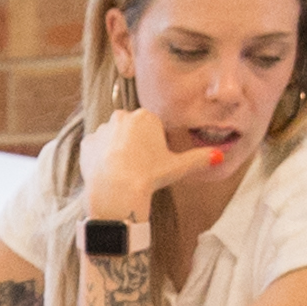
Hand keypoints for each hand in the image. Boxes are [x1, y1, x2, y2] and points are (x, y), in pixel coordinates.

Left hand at [82, 103, 237, 221]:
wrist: (117, 189)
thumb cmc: (149, 175)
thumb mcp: (177, 167)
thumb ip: (199, 159)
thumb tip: (219, 156)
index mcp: (145, 116)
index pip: (151, 127)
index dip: (154, 146)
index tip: (153, 161)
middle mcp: (122, 116)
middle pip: (131, 130)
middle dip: (135, 145)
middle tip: (139, 167)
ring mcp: (102, 129)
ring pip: (112, 138)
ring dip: (117, 150)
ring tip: (123, 171)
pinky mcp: (87, 143)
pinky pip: (95, 149)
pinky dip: (100, 158)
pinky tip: (108, 172)